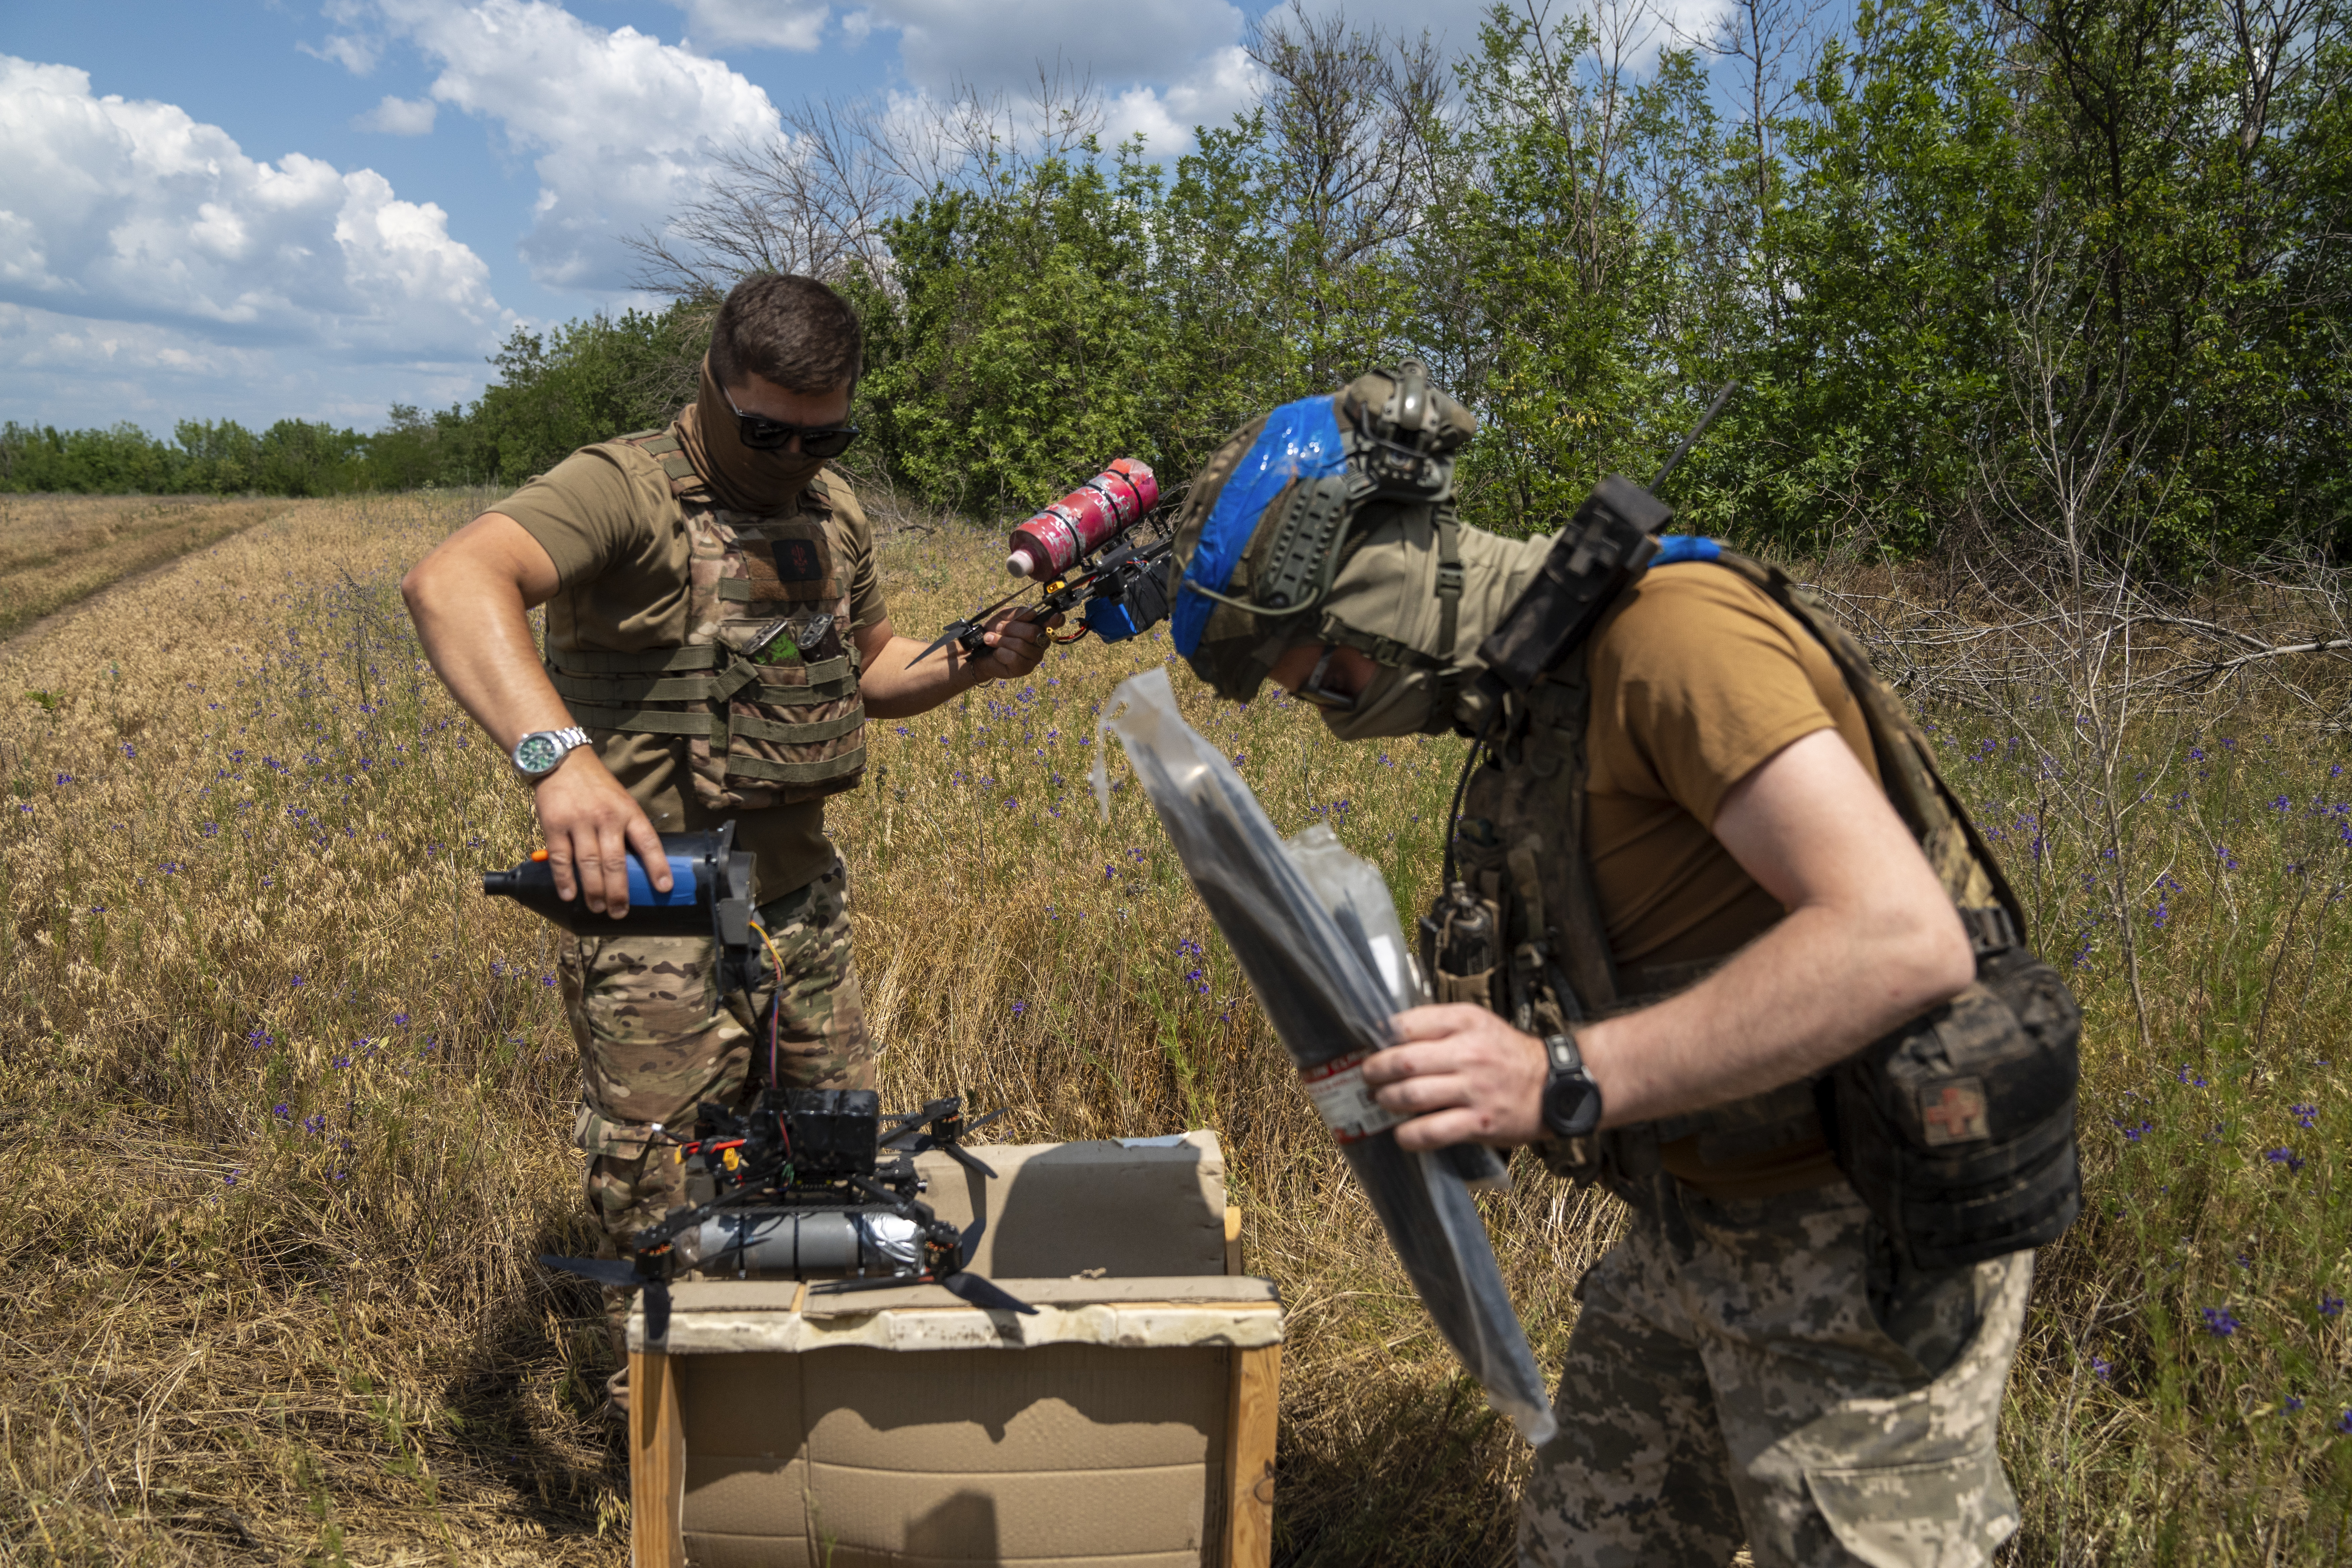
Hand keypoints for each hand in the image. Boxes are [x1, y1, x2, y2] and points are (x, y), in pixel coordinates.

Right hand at [530, 747, 669, 916]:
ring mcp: (579, 821)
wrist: (562, 761)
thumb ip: (628, 829)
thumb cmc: (597, 787)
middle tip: (620, 912)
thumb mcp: (622, 801)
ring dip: (594, 891)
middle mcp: (606, 817)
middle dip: (619, 892)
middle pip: (615, 861)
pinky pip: (561, 858)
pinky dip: (564, 880)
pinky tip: (569, 895)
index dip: (657, 866)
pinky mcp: (554, 824)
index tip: (664, 888)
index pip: (648, 842)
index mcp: (628, 812)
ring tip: (598, 908)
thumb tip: (637, 865)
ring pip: (589, 864)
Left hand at [971, 606, 1061, 679]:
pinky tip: (996, 653)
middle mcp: (1040, 643)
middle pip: (1032, 632)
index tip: (1056, 617)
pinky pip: (1014, 657)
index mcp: (1038, 627)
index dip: (1056, 621)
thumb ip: (1018, 613)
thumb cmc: (995, 631)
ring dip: (1001, 640)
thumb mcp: (1004, 616)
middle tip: (998, 628)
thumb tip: (1033, 614)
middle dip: (1011, 628)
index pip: (1054, 624)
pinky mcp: (1024, 669)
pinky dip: (1000, 652)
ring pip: (1021, 645)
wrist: (979, 649)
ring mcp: (1034, 657)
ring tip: (991, 639)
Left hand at [1361, 1004, 1549, 1150]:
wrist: (1554, 1085)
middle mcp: (1469, 1053)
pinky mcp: (1479, 1123)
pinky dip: (1408, 1135)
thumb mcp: (1477, 1024)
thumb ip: (1438, 1026)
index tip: (1371, 1046)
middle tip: (1367, 1077)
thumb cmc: (1506, 1054)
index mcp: (1465, 1022)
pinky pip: (1431, 1131)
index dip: (1381, 1038)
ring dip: (1387, 1101)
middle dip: (1375, 1072)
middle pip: (1404, 1062)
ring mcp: (1474, 1090)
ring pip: (1412, 1096)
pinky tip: (1402, 1133)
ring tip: (1382, 1101)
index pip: (1407, 1025)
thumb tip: (1389, 1035)